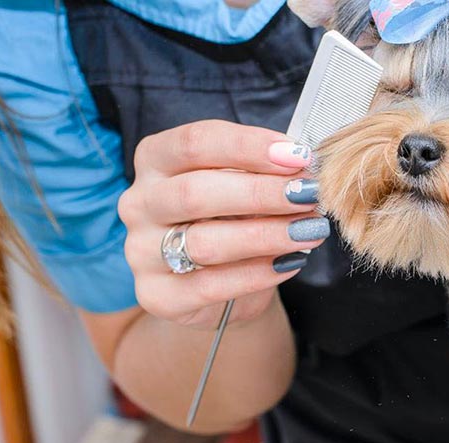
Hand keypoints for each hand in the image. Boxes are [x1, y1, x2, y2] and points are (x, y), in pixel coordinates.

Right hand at [119, 120, 328, 327]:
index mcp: (155, 160)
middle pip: (196, 191)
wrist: (222, 286)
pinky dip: (257, 274)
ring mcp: (141, 252)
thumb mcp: (243, 185)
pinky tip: (290, 263)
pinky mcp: (156, 295)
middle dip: (261, 192)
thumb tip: (301, 167)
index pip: (195, 142)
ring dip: (266, 234)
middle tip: (309, 195)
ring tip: (309, 230)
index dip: (249, 146)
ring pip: (204, 241)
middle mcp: (139, 202)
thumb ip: (262, 173)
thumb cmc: (233, 220)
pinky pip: (210, 285)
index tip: (297, 155)